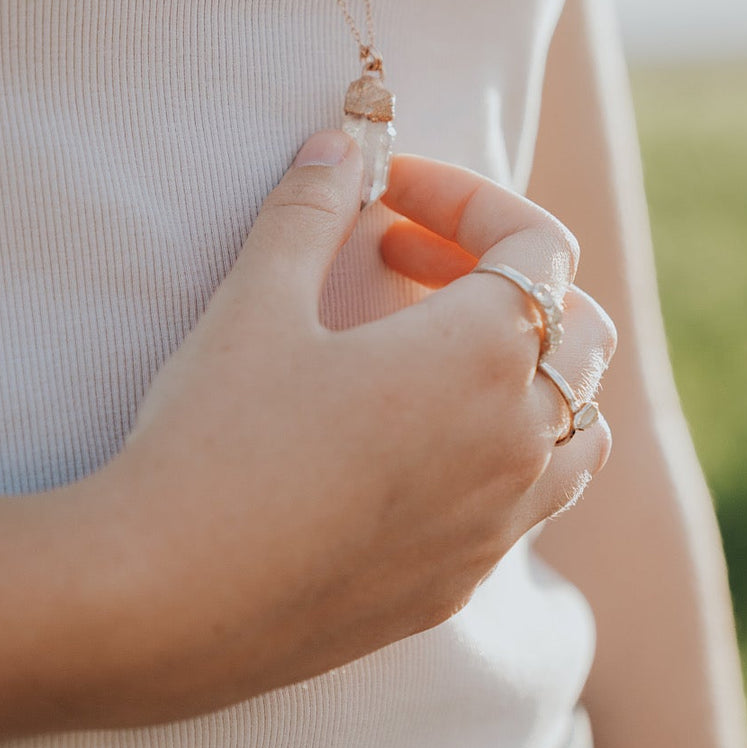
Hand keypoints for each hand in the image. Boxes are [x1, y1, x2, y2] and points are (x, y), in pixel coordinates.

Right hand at [91, 129, 615, 721]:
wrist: (165, 601)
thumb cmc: (213, 439)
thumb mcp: (256, 301)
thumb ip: (311, 209)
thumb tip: (340, 145)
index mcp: (485, 355)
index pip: (538, 243)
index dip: (466, 197)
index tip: (386, 195)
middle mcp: (520, 442)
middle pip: (580, 329)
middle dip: (505, 275)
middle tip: (404, 261)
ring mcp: (500, 524)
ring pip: (580, 423)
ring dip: (529, 367)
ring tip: (433, 349)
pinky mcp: (462, 583)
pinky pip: (534, 500)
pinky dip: (509, 448)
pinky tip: (411, 442)